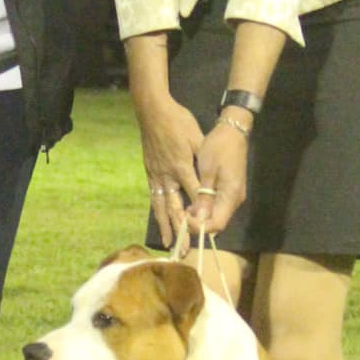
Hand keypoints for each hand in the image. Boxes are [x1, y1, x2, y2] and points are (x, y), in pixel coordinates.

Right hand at [136, 94, 206, 248]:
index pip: (194, 195)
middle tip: (185, 248)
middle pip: (175, 207)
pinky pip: (154, 196)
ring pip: (161, 206)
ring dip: (166, 225)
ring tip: (169, 243)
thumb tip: (209, 182)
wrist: (152, 111)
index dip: (200, 213)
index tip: (205, 230)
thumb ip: (201, 162)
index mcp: (181, 165)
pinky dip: (157, 212)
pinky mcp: (150, 172)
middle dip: (181, 229)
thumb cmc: (178, 121)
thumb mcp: (195, 138)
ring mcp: (156, 174)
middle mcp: (167, 174)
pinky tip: (160, 222)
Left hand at [182, 118, 247, 238]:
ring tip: (186, 210)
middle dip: (200, 223)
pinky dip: (207, 208)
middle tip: (182, 216)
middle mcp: (235, 200)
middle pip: (218, 222)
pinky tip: (194, 203)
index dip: (200, 227)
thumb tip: (199, 218)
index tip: (185, 219)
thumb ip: (203, 196)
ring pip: (218, 215)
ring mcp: (234, 195)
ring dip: (202, 216)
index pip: (217, 224)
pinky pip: (219, 205)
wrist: (232, 132)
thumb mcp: (207, 170)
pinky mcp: (231, 190)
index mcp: (231, 195)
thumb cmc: (218, 147)